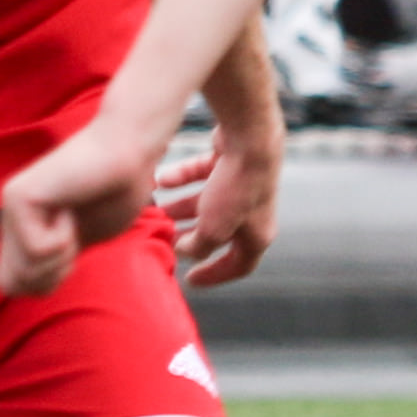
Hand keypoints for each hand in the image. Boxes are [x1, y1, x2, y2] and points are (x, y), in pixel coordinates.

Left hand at [0, 120, 152, 296]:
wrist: (128, 152)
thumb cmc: (114, 193)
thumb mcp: (77, 242)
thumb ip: (48, 263)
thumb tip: (15, 289)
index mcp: (19, 229)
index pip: (9, 285)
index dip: (42, 284)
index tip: (70, 253)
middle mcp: (7, 218)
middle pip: (13, 285)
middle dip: (50, 276)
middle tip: (72, 239)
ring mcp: (9, 206)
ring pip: (24, 271)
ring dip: (61, 256)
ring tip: (72, 219)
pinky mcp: (18, 197)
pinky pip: (38, 249)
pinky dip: (64, 237)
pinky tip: (71, 206)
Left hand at [158, 124, 281, 288]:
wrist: (248, 137)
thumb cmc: (236, 188)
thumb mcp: (213, 229)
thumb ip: (197, 245)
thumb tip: (183, 249)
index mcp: (258, 234)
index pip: (239, 265)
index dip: (214, 275)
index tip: (189, 279)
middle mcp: (253, 210)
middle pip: (218, 232)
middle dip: (190, 236)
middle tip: (166, 238)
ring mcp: (241, 184)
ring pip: (206, 202)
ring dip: (181, 207)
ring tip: (158, 209)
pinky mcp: (230, 159)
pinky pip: (202, 173)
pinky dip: (182, 177)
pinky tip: (161, 179)